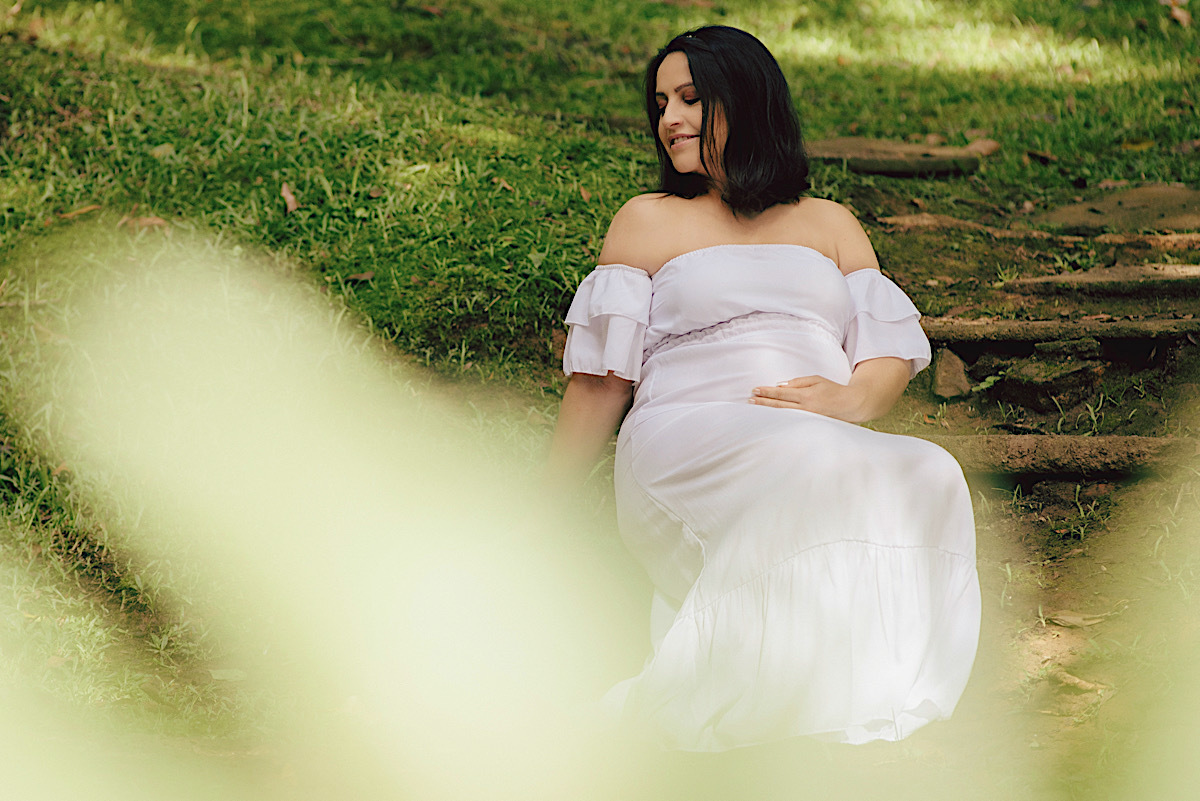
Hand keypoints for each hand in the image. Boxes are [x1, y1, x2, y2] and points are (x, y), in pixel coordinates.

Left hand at [749, 375, 867, 422]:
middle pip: (779, 406)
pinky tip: (770, 418)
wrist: (850, 405)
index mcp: (807, 396)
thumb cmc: (833, 390)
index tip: (755, 390)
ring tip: (755, 407)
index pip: (782, 393)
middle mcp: (805, 409)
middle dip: (763, 402)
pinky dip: (779, 419)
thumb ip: (798, 382)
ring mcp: (807, 419)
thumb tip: (780, 386)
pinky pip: (790, 421)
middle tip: (750, 400)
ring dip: (768, 411)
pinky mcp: (809, 425)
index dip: (767, 392)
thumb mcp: (816, 380)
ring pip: (783, 415)